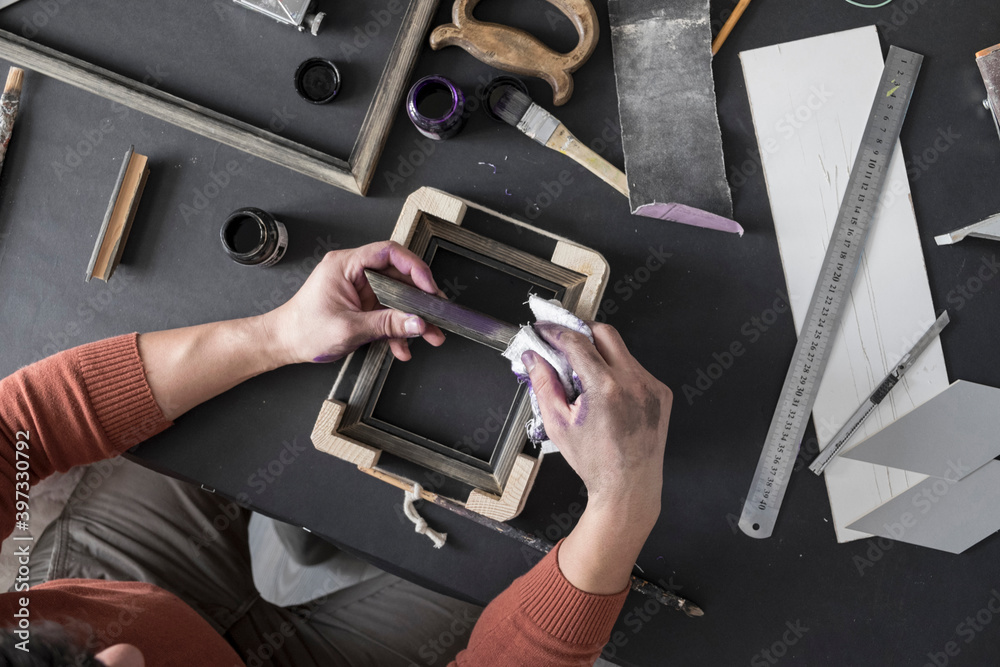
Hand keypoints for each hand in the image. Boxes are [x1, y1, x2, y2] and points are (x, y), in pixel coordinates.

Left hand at [263, 241, 445, 364]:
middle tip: (438, 314)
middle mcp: (355, 273)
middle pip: (398, 276)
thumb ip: (386, 324)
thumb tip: (418, 322)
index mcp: (346, 265)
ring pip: (397, 298)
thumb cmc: (303, 330)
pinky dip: (398, 329)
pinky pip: (388, 313)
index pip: (389, 253)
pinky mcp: (362, 306)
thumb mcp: (349, 328)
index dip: (414, 267)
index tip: (429, 287)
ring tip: (431, 335)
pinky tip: (404, 347)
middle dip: (420, 298)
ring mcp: (360, 290)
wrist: (283, 345)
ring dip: (414, 318)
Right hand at [521, 323, 671, 592]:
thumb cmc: (594, 462)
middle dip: (582, 334)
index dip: (556, 331)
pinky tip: (607, 394)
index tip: (545, 330)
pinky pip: (635, 368)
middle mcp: (633, 381)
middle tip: (564, 345)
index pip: (577, 341)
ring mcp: (651, 386)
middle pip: (604, 332)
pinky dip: (618, 372)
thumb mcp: (557, 423)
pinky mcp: (661, 392)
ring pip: (621, 350)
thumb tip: (532, 357)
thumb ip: (543, 383)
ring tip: (585, 379)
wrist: (629, 487)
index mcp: (605, 388)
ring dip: (600, 355)